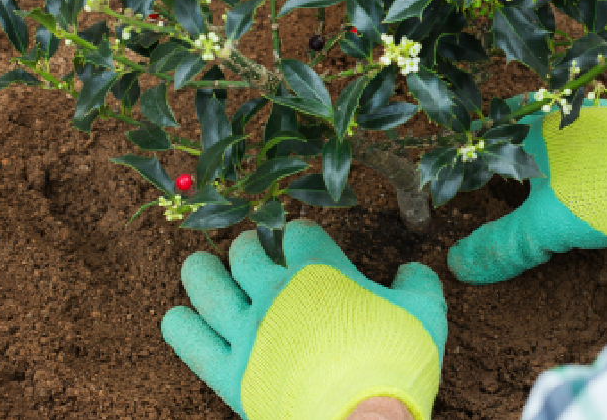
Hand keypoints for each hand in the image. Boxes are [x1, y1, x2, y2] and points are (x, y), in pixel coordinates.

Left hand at [162, 220, 446, 419]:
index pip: (297, 234)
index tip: (300, 244)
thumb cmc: (397, 363)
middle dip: (249, 246)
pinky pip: (188, 339)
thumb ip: (418, 281)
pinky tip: (180, 317)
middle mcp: (275, 292)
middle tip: (252, 254)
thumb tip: (410, 269)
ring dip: (203, 270)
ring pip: (205, 283)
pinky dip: (180, 324)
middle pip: (244, 251)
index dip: (299, 236)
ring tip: (204, 268)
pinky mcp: (229, 371)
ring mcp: (247, 331)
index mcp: (320, 271)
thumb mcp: (426, 312)